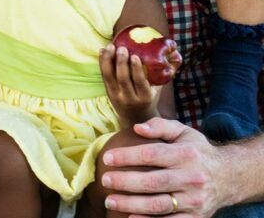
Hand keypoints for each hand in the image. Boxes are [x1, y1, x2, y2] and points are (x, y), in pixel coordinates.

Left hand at [101, 43, 157, 126]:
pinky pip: (103, 76)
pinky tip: (102, 51)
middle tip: (122, 48)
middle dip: (121, 62)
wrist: (136, 118)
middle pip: (123, 79)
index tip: (134, 56)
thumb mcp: (156, 91)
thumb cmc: (149, 99)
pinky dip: (102, 63)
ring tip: (110, 46)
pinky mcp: (108, 93)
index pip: (139, 82)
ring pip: (109, 76)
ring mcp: (117, 96)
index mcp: (145, 98)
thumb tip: (170, 55)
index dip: (136, 69)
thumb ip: (160, 76)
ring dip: (108, 60)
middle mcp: (130, 98)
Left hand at [101, 118, 228, 216]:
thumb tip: (137, 127)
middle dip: (125, 182)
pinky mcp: (196, 217)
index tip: (106, 158)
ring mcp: (194, 200)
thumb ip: (160, 126)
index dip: (127, 156)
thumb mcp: (183, 131)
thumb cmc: (196, 151)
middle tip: (105, 180)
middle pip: (153, 182)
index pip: (151, 155)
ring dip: (132, 205)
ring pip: (159, 205)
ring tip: (110, 201)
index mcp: (186, 154)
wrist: (229, 176)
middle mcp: (191, 178)